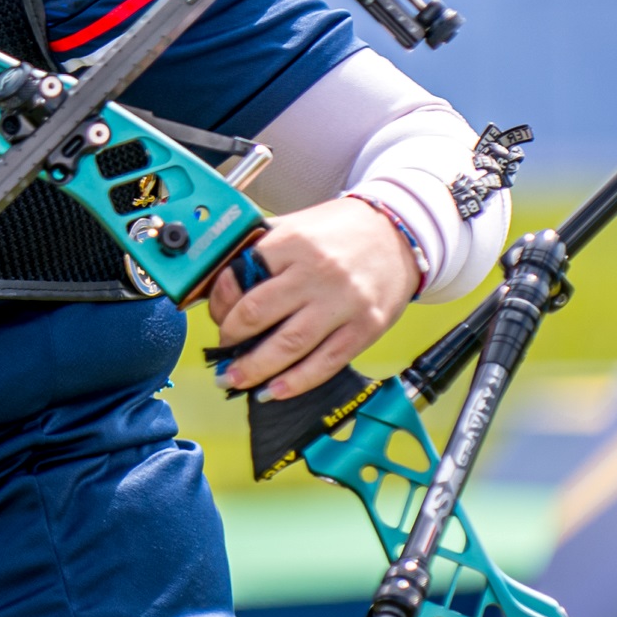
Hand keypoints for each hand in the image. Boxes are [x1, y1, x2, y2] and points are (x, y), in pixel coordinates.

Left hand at [203, 197, 416, 403]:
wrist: (400, 234)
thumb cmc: (340, 231)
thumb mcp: (296, 225)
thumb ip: (261, 250)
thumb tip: (222, 287)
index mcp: (293, 242)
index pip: (240, 277)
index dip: (219, 302)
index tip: (217, 315)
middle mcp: (317, 272)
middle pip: (258, 314)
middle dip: (231, 339)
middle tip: (221, 353)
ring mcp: (344, 302)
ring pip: (289, 345)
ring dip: (255, 369)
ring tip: (234, 380)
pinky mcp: (366, 327)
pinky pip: (326, 361)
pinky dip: (297, 381)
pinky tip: (275, 391)